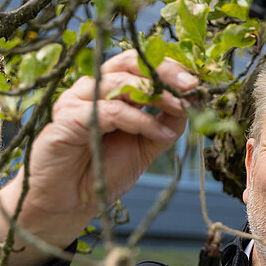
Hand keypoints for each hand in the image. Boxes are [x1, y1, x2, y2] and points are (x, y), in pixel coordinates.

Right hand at [0, 50, 197, 265]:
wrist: (71, 202)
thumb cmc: (103, 172)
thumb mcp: (145, 147)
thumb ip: (165, 125)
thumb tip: (193, 105)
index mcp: (110, 90)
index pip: (140, 64)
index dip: (169, 68)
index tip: (196, 83)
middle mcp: (93, 89)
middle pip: (129, 63)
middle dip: (164, 72)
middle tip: (191, 87)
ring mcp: (77, 101)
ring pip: (120, 83)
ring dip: (157, 95)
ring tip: (182, 110)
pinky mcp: (68, 118)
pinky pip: (111, 111)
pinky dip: (141, 120)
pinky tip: (160, 135)